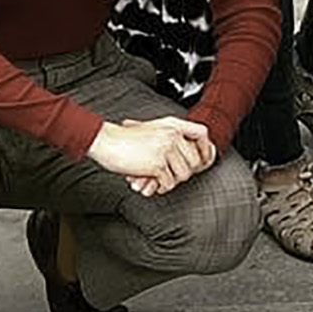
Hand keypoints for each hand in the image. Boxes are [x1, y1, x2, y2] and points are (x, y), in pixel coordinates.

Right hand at [89, 115, 217, 195]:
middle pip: (194, 160)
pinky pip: (169, 182)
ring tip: (160, 181)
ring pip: (183, 174)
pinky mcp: (157, 163)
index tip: (201, 159)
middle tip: (171, 177)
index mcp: (172, 124)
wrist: (106, 141)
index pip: (202, 133)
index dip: (206, 147)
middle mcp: (172, 134)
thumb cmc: (125, 139)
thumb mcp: (152, 129)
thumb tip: (188, 153)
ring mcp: (166, 148)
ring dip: (172, 182)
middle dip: (183, 173)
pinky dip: (161, 187)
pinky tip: (153, 184)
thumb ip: (169, 136)